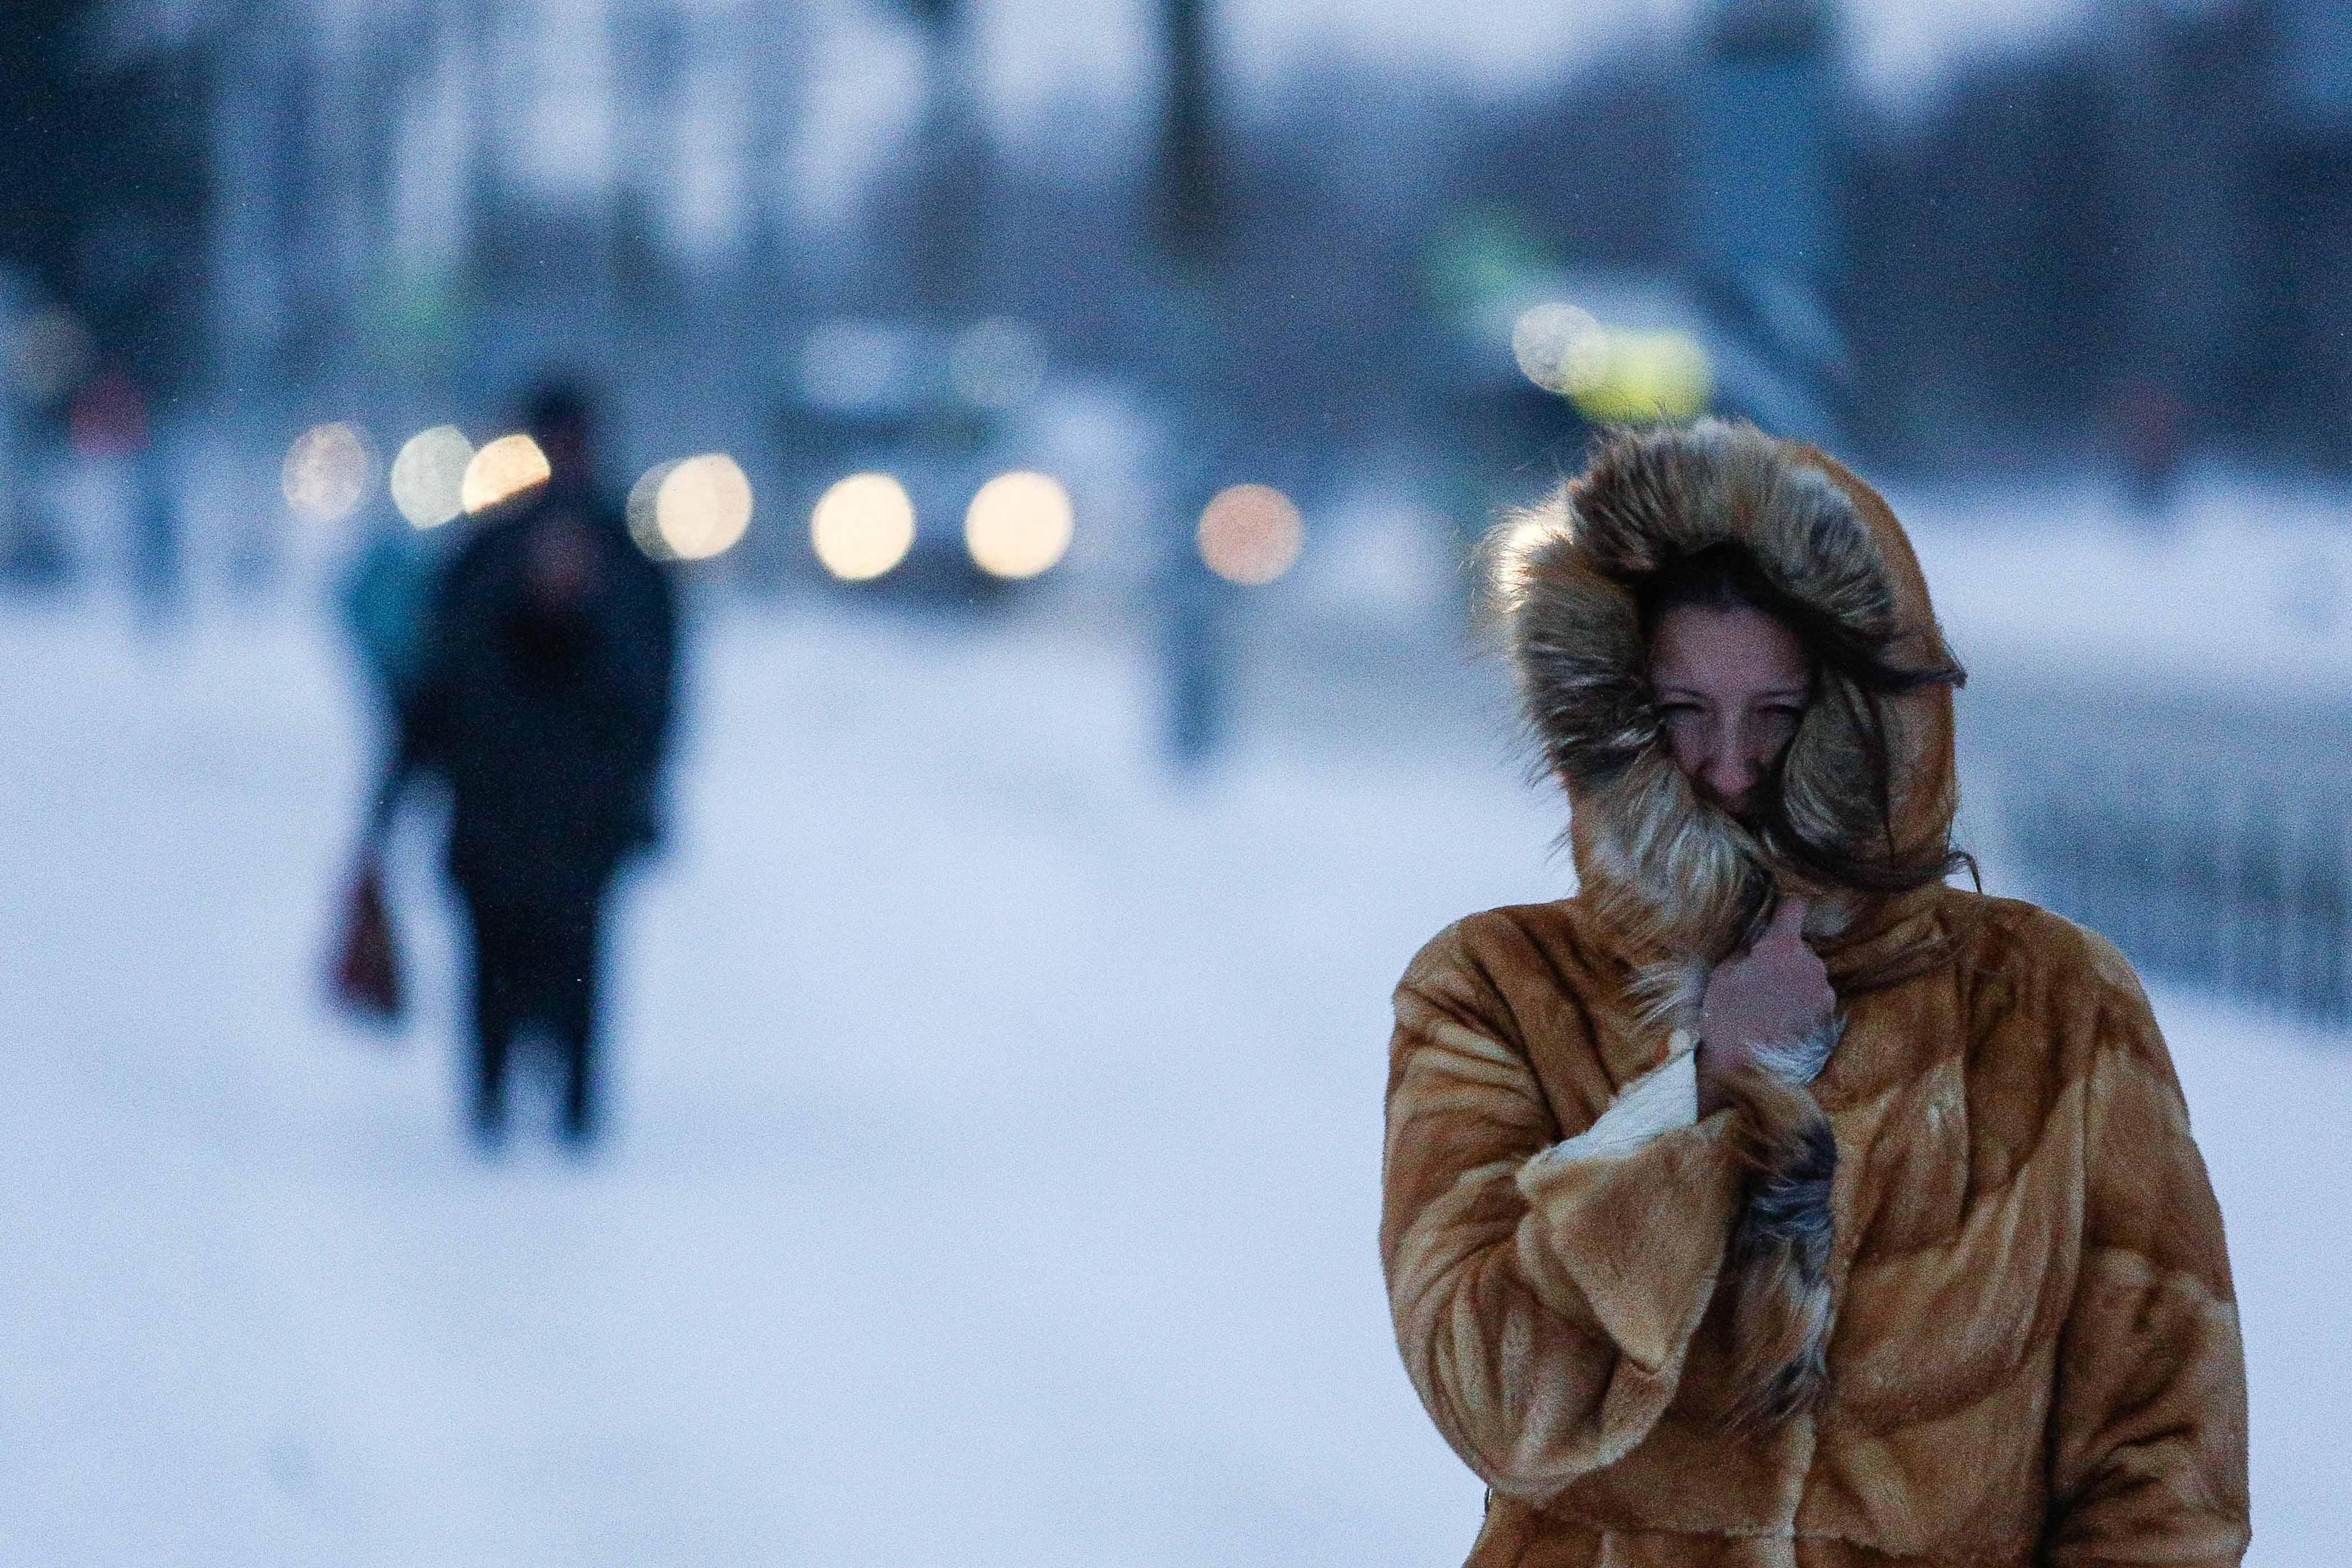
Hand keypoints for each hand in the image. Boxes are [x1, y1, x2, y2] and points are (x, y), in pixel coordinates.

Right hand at [1697, 897, 1832, 1115]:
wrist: (1746, 1066)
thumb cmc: (1726, 1016)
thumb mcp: (1723, 974)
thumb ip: (1747, 951)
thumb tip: (1756, 944)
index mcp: (1782, 947)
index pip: (1794, 908)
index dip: (1785, 909)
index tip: (1778, 915)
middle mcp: (1810, 963)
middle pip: (1800, 947)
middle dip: (1784, 957)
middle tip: (1762, 978)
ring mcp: (1823, 991)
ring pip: (1809, 974)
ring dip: (1794, 982)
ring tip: (1772, 1005)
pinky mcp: (1828, 1016)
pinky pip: (1816, 998)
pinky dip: (1802, 1004)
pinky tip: (1782, 1020)